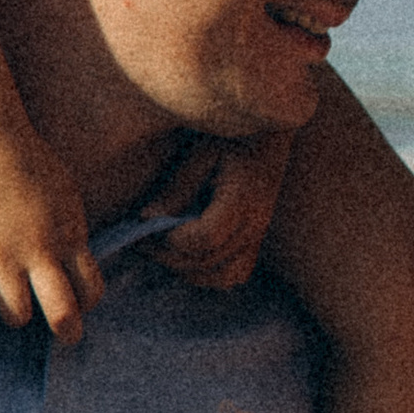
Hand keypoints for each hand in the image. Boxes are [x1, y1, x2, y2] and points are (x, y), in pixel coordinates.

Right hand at [0, 110, 103, 339]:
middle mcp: (40, 251)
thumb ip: (71, 230)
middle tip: (65, 336)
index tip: (79, 301)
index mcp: (70, 234)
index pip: (92, 290)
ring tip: (15, 308)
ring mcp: (3, 255)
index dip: (88, 303)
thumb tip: (76, 259)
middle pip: (62, 315)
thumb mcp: (66, 193)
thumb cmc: (29, 156)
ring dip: (18, 317)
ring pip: (16, 315)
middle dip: (67, 332)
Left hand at [148, 130, 293, 290]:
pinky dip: (209, 273)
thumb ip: (176, 189)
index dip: (173, 240)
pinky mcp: (256, 242)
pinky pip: (235, 274)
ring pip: (222, 276)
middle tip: (144, 239)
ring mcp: (258, 237)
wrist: (270, 136)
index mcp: (242, 200)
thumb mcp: (200, 153)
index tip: (151, 225)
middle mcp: (255, 225)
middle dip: (169, 256)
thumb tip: (146, 219)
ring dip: (188, 269)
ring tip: (166, 248)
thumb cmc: (233, 137)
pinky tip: (190, 255)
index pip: (205, 239)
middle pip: (208, 261)